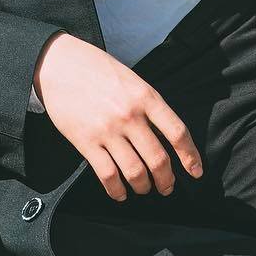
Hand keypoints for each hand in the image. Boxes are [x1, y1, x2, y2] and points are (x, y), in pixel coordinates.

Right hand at [33, 31, 203, 201]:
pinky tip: (119, 192)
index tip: (196, 171)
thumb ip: (148, 105)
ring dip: (143, 187)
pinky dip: (117, 190)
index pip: (177, 132)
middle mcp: (130, 114)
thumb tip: (166, 137)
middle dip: (166, 180)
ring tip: (144, 189)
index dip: (190, 156)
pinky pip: (108, 175)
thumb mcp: (131, 79)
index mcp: (145, 96)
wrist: (59, 63)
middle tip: (166, 187)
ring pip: (135, 172)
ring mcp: (107, 130)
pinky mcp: (86, 142)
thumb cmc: (97, 69)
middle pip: (158, 159)